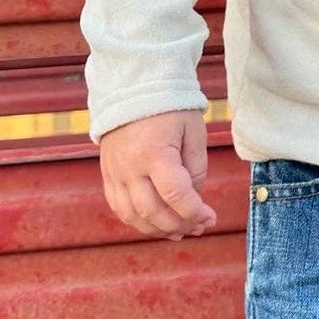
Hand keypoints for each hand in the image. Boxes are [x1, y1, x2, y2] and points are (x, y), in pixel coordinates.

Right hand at [98, 109, 217, 240]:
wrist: (133, 88)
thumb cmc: (169, 107)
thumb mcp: (193, 131)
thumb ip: (196, 168)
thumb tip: (193, 198)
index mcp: (154, 153)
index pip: (175, 195)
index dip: (194, 212)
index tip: (210, 217)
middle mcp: (129, 168)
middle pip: (153, 212)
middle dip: (179, 225)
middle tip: (200, 226)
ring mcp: (114, 173)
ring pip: (133, 216)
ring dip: (159, 229)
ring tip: (182, 230)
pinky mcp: (108, 175)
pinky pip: (120, 208)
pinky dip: (139, 221)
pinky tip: (157, 222)